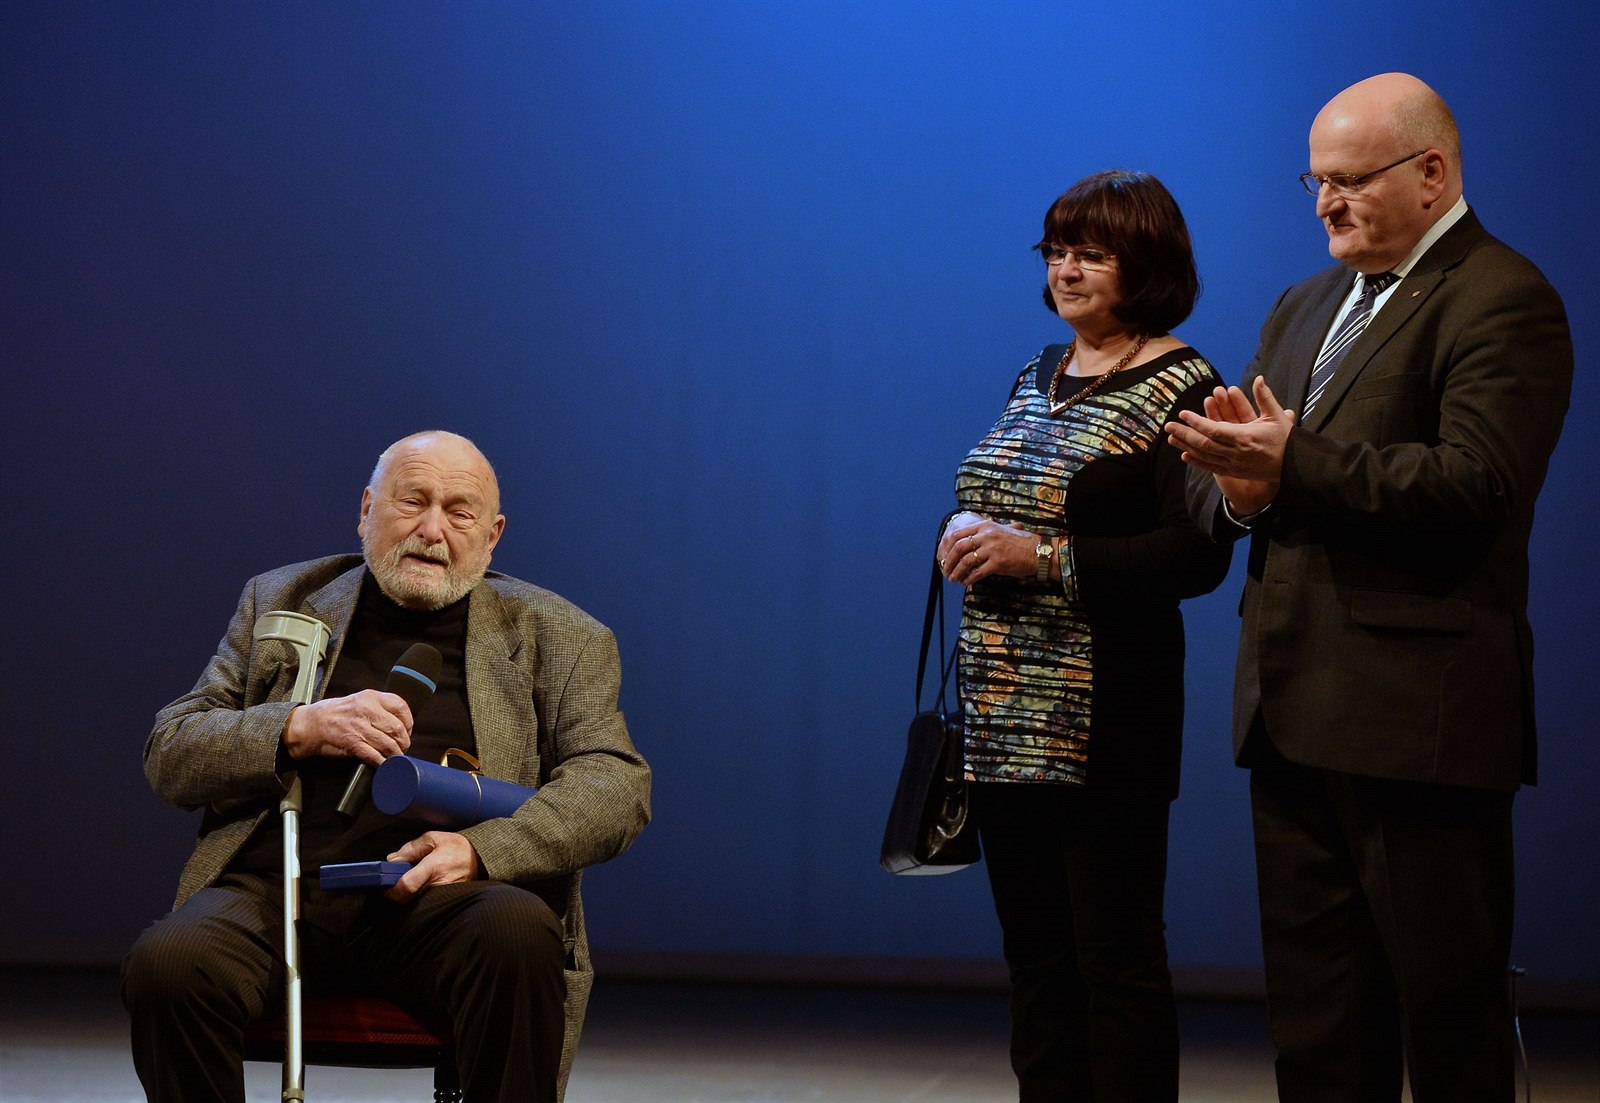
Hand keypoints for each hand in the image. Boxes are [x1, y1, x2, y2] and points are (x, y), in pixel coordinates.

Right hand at [282, 690, 412, 765]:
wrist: (309, 724)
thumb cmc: (334, 713)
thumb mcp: (358, 700)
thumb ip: (377, 707)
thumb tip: (399, 721)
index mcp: (370, 697)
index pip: (400, 706)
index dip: (408, 722)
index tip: (407, 731)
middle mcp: (366, 710)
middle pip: (397, 728)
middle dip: (404, 742)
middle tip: (403, 747)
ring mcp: (359, 727)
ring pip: (389, 744)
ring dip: (396, 754)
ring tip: (396, 757)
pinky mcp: (352, 743)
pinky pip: (375, 756)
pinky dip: (383, 762)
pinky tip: (385, 764)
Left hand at [384, 831, 481, 901]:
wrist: (481, 857)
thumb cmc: (457, 847)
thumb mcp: (434, 838)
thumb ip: (411, 848)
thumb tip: (392, 859)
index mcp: (433, 867)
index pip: (406, 886)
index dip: (392, 890)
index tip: (387, 887)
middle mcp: (439, 883)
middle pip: (409, 898)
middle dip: (400, 893)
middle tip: (399, 883)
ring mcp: (445, 894)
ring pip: (418, 902)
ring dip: (411, 896)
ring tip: (414, 883)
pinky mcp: (448, 899)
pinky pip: (428, 903)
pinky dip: (422, 897)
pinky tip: (424, 887)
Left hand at [937, 511, 1041, 586]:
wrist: (1039, 552)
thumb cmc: (1021, 543)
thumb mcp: (1002, 530)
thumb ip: (985, 534)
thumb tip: (967, 542)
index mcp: (986, 526)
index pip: (958, 534)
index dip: (947, 547)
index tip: (944, 556)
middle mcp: (987, 535)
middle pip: (959, 548)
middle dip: (949, 561)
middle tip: (946, 570)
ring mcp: (993, 549)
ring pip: (966, 561)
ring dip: (957, 572)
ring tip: (954, 578)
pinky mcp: (998, 563)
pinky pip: (978, 572)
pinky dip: (969, 578)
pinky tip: (966, 582)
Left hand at [1165, 377, 1292, 514]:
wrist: (1294, 467)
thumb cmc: (1286, 440)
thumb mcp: (1277, 416)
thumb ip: (1265, 397)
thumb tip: (1258, 378)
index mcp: (1244, 436)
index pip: (1213, 429)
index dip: (1196, 422)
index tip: (1183, 414)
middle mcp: (1235, 452)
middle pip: (1203, 443)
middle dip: (1184, 434)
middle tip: (1167, 426)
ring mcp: (1233, 464)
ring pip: (1204, 456)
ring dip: (1186, 446)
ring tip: (1170, 438)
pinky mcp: (1233, 472)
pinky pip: (1210, 467)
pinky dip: (1196, 462)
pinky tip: (1185, 455)